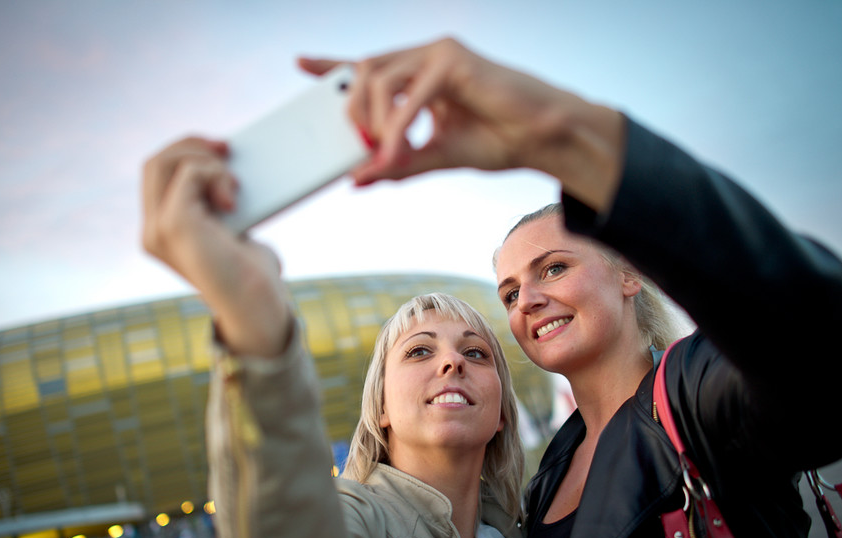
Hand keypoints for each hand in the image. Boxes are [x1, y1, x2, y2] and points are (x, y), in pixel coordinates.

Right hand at [141, 137, 292, 356]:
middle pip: (154, 163)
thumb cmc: (252, 272)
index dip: (182, 152)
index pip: (155, 176)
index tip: (218, 147)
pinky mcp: (174, 225)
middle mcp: (150, 232)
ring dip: (204, 159)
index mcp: (160, 232)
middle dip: (190, 145)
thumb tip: (233, 162)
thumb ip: (217, 201)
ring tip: (233, 181)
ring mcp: (157, 230)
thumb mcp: (231, 228)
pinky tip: (234, 199)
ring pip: (163, 162)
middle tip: (227, 146)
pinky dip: (216, 174)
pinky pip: (189, 174)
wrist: (257, 304)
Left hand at [299, 37, 624, 209]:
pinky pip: (411, 94)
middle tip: (355, 145)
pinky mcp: (454, 60)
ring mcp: (439, 54)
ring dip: (373, 121)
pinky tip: (398, 150)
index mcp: (420, 74)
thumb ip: (396, 164)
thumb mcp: (434, 157)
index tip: (301, 64)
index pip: (368, 67)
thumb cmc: (496, 141)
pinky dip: (399, 126)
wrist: (540, 140)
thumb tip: (355, 179)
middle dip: (351, 110)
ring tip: (381, 153)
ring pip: (380, 77)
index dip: (333, 65)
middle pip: (365, 70)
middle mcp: (426, 57)